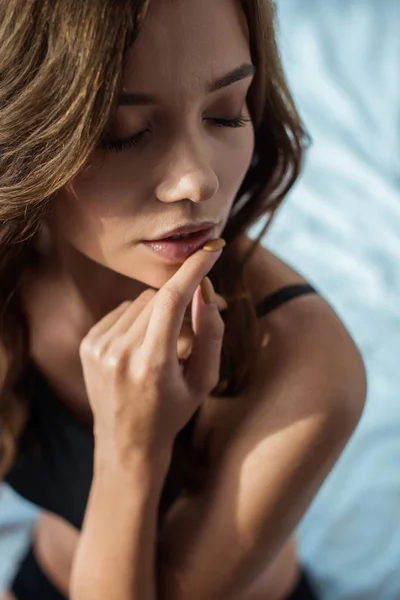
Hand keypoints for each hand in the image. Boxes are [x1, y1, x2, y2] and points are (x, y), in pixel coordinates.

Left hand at [79, 241, 224, 466]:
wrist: (127, 442)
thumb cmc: (173, 411)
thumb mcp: (205, 380)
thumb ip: (211, 333)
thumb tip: (207, 290)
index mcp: (152, 364)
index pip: (173, 299)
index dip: (194, 269)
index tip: (212, 248)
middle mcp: (119, 353)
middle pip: (157, 297)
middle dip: (179, 301)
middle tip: (187, 331)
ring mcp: (98, 347)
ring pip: (139, 301)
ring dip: (158, 311)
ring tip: (161, 346)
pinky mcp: (88, 343)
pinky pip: (122, 311)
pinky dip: (138, 320)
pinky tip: (140, 347)